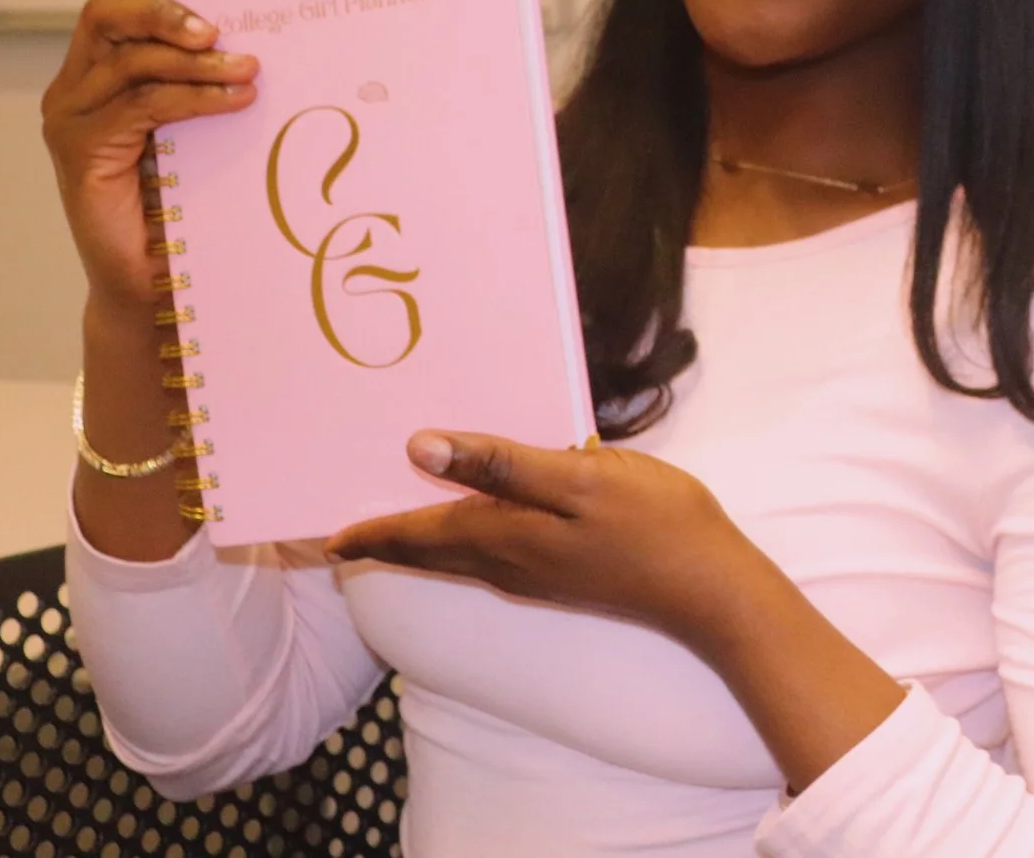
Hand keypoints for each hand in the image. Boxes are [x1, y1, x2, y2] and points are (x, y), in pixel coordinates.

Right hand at [41, 0, 258, 306]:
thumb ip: (209, 84)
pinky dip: (192, 96)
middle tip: (221, 27)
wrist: (150, 281)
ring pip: (128, 58)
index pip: (121, 1)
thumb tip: (266, 43)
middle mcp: (75, 86)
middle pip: (108, 14)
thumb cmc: (181, 202)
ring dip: (195, 59)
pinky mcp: (79, 150)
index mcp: (100, 70)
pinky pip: (140, 105)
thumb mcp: (197, 128)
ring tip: (248, 69)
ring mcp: (71, 116)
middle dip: (167, 9)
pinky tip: (235, 101)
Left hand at [325, 433, 766, 660]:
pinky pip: (490, 552)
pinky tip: (471, 517)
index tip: (326, 534)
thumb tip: (419, 446)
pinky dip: (462, 536)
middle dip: (388, 537)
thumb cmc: (650, 522)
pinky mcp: (562, 572)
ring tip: (391, 518)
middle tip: (345, 525)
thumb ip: (501, 464)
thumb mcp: (577, 479)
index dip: (372, 532)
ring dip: (422, 537)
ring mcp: (536, 573)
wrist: (708, 588)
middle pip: (432, 550)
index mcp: (503, 537)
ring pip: (459, 554)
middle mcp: (508, 563)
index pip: (418, 535)